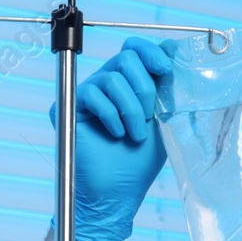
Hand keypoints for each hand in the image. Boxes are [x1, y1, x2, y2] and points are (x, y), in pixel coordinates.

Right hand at [48, 36, 178, 240]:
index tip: (165, 69)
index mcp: (129, 84)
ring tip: (134, 135)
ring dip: (130, 109)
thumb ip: (168, 87)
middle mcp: (106, 84)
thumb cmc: (140, 161)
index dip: (150, 52)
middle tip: (147, 118)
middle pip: (126, 58)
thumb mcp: (163, 120)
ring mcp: (86, 94)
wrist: (118, 191)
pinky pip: (92, 93)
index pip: (135, 49)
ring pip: (112, 77)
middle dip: (144, 89)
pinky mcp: (66, 106)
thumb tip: (175, 51)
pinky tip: (116, 134)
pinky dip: (110, 115)